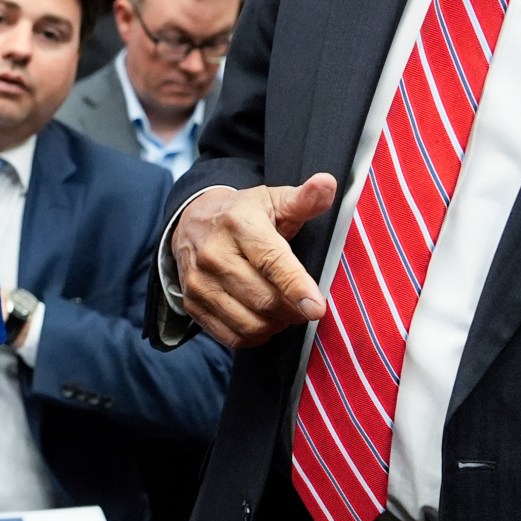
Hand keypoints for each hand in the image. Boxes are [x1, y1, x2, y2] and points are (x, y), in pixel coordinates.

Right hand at [170, 175, 336, 348]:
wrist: (191, 223)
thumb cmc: (242, 214)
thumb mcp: (273, 200)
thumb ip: (304, 199)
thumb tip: (328, 184)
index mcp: (238, 224)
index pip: (271, 261)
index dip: (296, 287)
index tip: (317, 308)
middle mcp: (213, 254)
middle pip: (263, 299)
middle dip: (293, 310)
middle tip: (306, 305)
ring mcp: (199, 282)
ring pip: (249, 322)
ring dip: (277, 325)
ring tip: (286, 312)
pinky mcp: (192, 304)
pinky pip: (232, 336)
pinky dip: (256, 335)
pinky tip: (265, 320)